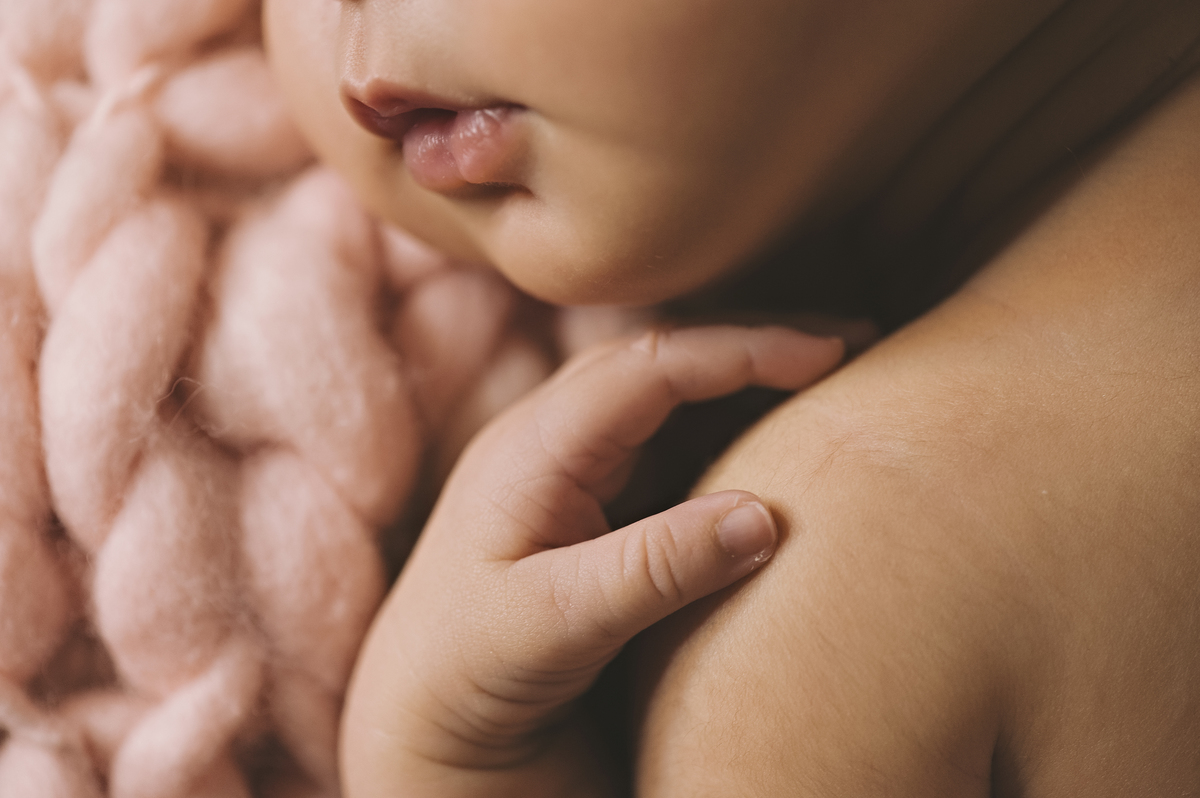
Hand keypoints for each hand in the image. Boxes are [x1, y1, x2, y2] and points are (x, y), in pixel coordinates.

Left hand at [341, 326, 843, 797]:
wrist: (421, 722)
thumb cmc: (464, 672)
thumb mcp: (549, 626)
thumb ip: (651, 569)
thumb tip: (768, 518)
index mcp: (531, 448)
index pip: (645, 366)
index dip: (739, 348)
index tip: (826, 350)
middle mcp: (553, 440)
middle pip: (663, 358)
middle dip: (754, 342)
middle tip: (854, 343)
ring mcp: (575, 470)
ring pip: (672, 395)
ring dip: (748, 379)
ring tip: (836, 373)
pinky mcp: (596, 506)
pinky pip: (674, 445)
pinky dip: (733, 430)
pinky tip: (782, 437)